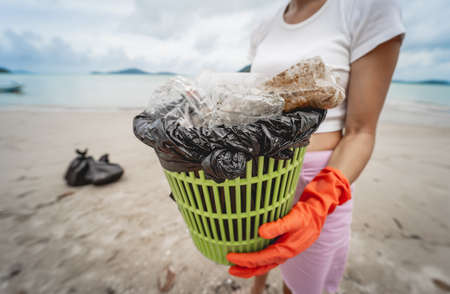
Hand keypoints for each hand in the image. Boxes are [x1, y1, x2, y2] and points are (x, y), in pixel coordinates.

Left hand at [226, 166, 351, 277]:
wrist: (317, 214)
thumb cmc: (305, 215)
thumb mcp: (293, 218)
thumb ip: (278, 225)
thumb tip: (261, 232)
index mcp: (285, 250)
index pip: (261, 259)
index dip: (245, 260)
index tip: (231, 256)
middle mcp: (284, 254)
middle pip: (261, 267)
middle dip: (245, 269)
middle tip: (230, 268)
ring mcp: (283, 252)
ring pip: (264, 265)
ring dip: (250, 268)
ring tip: (236, 267)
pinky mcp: (283, 248)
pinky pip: (268, 259)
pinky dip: (257, 261)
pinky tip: (250, 256)